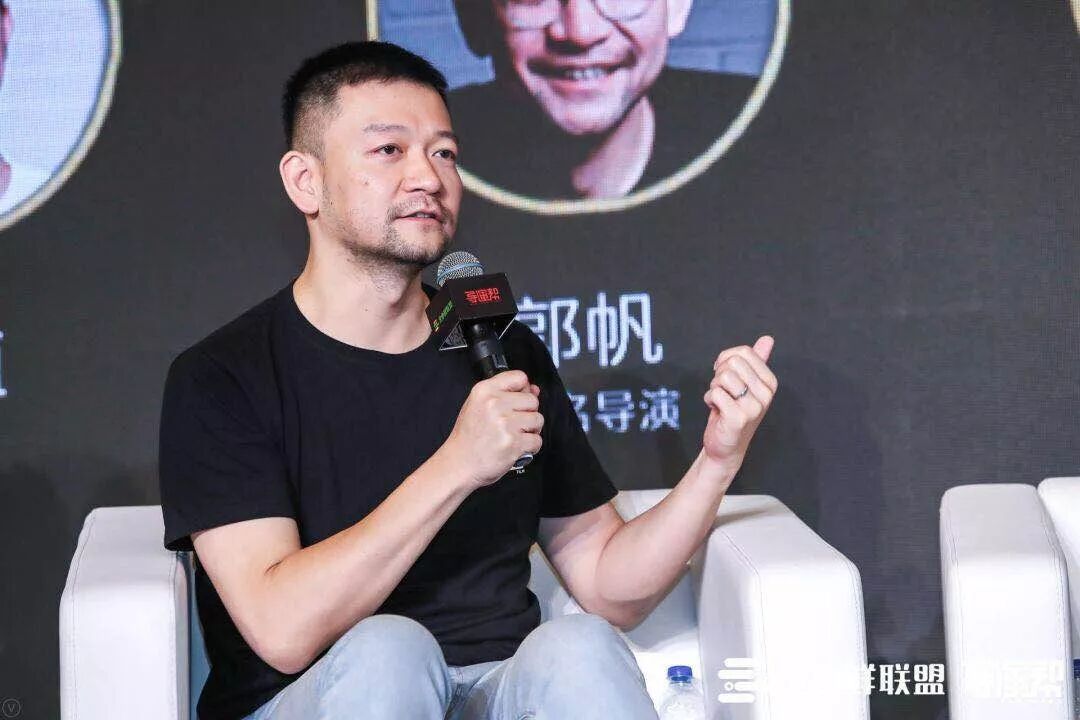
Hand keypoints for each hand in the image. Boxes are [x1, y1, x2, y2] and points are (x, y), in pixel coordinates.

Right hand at [443, 370, 542, 489]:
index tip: (519, 400)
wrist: (458, 464)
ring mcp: (505, 423)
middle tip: (515, 424)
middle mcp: (494, 404)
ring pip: (538, 420)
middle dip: (528, 414)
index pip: (519, 377)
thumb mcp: (478, 406)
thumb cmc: (468, 438)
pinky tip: (517, 447)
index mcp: (484, 391)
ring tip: (516, 436)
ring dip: (531, 431)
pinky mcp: (513, 442)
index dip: (524, 390)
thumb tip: (533, 389)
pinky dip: (531, 447)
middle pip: (533, 400)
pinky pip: (537, 440)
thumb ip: (505, 394)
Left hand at [701, 336, 776, 478]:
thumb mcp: (746, 384)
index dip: (726, 360)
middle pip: (733, 362)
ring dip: (714, 388)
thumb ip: (756, 361)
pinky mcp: (739, 418)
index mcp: (769, 382)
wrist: (726, 446)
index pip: (744, 352)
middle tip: (723, 391)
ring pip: (723, 377)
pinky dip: (709, 400)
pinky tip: (716, 411)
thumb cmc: (733, 411)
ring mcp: (754, 407)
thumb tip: (768, 339)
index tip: (726, 376)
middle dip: (719, 374)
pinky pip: (715, 393)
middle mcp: (766, 394)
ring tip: (720, 401)